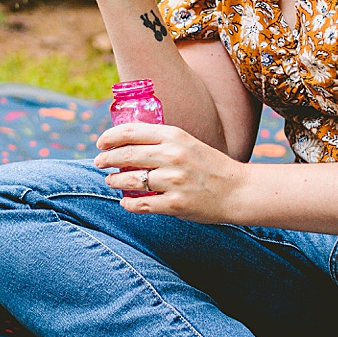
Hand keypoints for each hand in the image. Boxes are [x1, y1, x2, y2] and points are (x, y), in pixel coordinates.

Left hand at [93, 122, 255, 224]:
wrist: (238, 190)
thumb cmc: (210, 166)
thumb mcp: (188, 143)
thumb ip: (162, 141)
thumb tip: (128, 143)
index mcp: (175, 136)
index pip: (130, 132)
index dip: (110, 137)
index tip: (101, 143)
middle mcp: (172, 156)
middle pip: (125, 155)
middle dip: (106, 160)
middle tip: (99, 163)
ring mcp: (173, 181)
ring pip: (129, 180)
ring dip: (114, 181)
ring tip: (110, 181)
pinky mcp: (175, 204)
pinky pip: (140, 204)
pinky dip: (128, 203)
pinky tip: (125, 201)